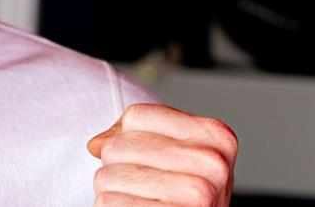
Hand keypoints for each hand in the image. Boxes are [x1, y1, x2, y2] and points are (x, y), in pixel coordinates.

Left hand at [87, 103, 236, 206]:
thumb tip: (96, 144)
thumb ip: (139, 136)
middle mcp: (212, 164)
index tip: (150, 161)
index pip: (136, 116)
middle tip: (144, 188)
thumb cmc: (186, 199)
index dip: (127, 138)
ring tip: (141, 201)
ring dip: (114, 192)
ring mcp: (196, 195)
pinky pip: (109, 201)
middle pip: (117, 146)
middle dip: (117, 167)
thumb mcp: (180, 159)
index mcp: (217, 137)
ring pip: (107, 175)